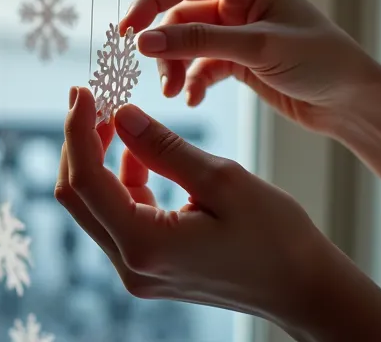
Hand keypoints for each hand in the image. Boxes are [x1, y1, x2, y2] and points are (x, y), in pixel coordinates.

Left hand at [54, 86, 329, 321]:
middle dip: (79, 143)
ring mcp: (137, 271)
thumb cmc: (276, 236)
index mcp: (146, 245)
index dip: (77, 131)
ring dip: (99, 160)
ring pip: (95, 206)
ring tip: (118, 119)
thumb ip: (164, 146)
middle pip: (77, 196)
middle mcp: (131, 265)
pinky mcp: (149, 266)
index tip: (83, 91)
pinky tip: (141, 154)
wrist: (303, 288)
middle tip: (90, 98)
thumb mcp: (223, 179)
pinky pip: (119, 217)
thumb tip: (121, 114)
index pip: (86, 181)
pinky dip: (122, 181)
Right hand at [117, 0, 380, 134]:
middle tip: (152, 74)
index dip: (151, 2)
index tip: (126, 32)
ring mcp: (237, 30)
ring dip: (174, 66)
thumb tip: (144, 41)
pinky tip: (193, 100)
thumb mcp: (259, 48)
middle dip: (165, 44)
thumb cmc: (321, 62)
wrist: (354, 103)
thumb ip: (199, 41)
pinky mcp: (238, 58)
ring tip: (172, 93)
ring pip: (186, 42)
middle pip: (180, 14)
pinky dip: (192, 81)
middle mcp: (240, 0)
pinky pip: (200, 65)